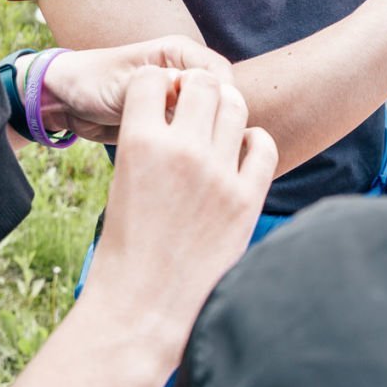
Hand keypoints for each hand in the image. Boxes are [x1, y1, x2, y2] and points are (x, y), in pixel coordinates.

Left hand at [38, 36, 232, 143]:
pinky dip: (191, 143)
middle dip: (213, 120)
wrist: (66, 100)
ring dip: (202, 136)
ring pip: (209, 117)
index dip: (220, 100)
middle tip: (198, 146)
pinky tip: (182, 160)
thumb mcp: (124, 84)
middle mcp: (185, 71)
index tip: (207, 125)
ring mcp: (180, 96)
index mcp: (179, 51)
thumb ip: (159, 88)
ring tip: (189, 156)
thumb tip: (192, 97)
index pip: (219, 74)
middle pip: (221, 97)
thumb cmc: (90, 82)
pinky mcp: (171, 117)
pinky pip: (193, 131)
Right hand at [79, 67, 275, 363]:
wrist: (141, 308)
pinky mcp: (246, 199)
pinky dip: (254, 141)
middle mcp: (181, 150)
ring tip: (217, 128)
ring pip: (234, 107)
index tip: (161, 99)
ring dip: (225, 109)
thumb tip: (174, 111)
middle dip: (195, 89)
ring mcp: (218, 174)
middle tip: (193, 107)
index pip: (152, 78)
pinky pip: (264, 145)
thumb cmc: (123, 250)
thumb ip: (148, 143)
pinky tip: (240, 153)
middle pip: (201, 83)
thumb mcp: (122, 182)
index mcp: (138, 143)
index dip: (156, 85)